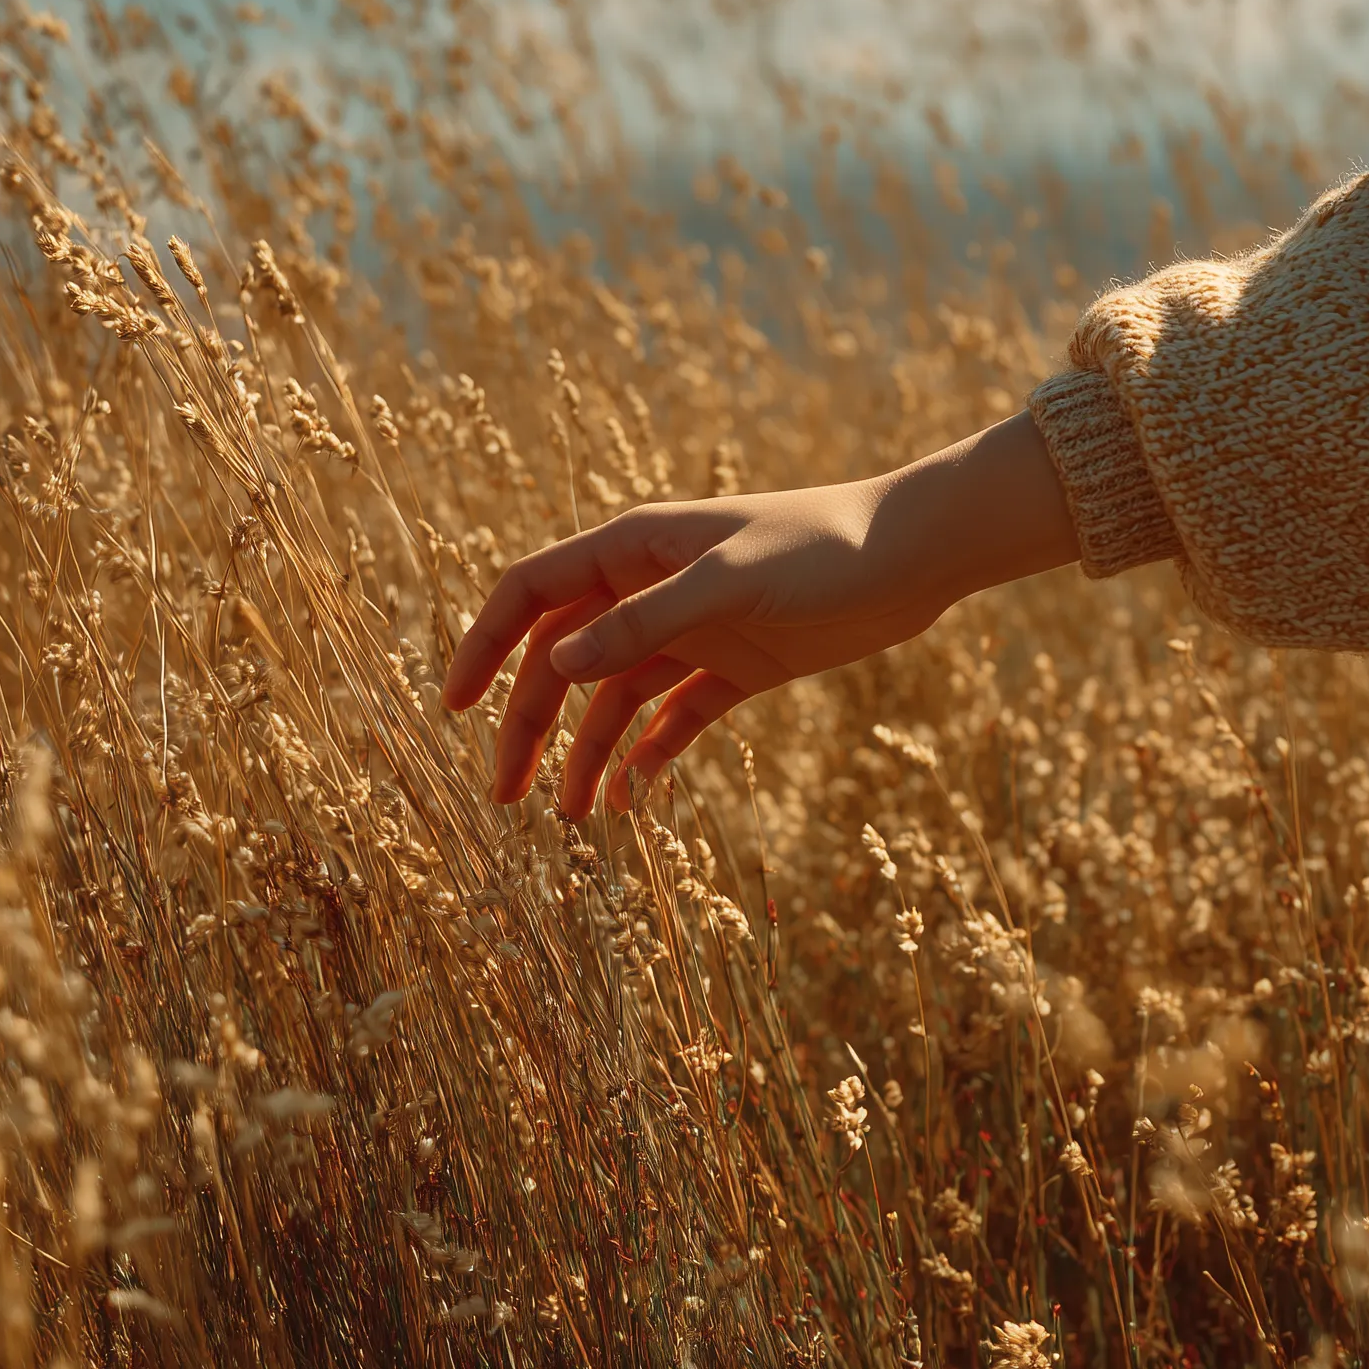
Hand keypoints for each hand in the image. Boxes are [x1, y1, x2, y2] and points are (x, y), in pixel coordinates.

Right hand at [442, 410, 1078, 814]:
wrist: (914, 556)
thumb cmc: (823, 548)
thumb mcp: (730, 582)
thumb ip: (644, 623)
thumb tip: (556, 666)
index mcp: (633, 550)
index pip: (531, 594)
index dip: (485, 645)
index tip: (454, 708)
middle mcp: (651, 590)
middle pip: (563, 660)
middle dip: (527, 724)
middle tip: (505, 798)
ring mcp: (692, 631)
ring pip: (613, 699)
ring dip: (582, 753)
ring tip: (567, 820)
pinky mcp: (735, 667)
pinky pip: (672, 718)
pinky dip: (647, 757)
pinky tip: (631, 800)